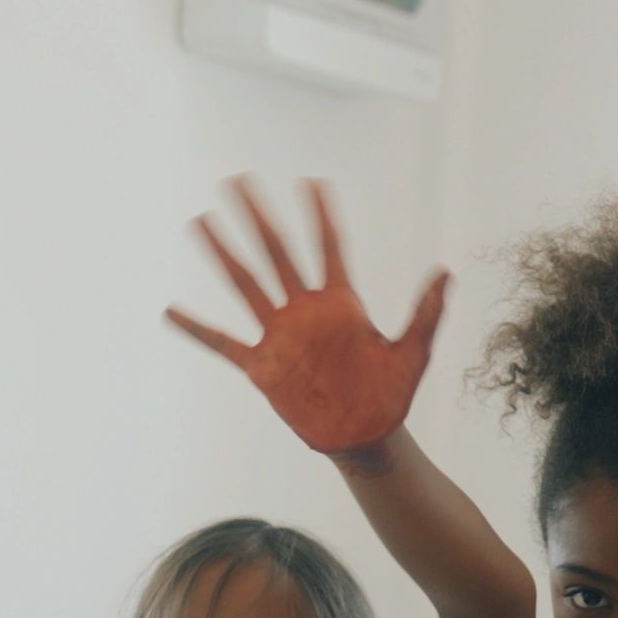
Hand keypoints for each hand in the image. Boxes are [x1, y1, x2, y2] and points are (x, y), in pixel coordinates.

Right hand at [167, 178, 447, 463]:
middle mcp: (306, 312)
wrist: (367, 437)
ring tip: (201, 221)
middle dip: (259, 217)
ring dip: (224, 253)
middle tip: (238, 180)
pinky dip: (197, 329)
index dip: (321, 216)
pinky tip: (170, 311)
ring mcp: (280, 336)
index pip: (328, 249)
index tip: (312, 181)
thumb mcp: (413, 353)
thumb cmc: (391, 395)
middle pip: (277, 253)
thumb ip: (427, 314)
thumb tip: (447, 272)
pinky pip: (223, 343)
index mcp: (341, 304)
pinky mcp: (263, 366)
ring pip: (246, 284)